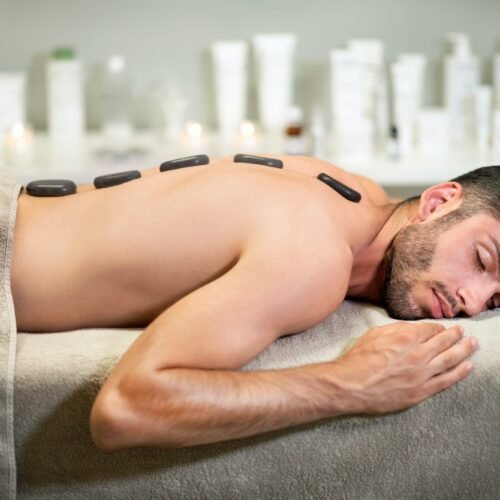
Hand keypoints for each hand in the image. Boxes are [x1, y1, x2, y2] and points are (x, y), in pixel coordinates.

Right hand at [335, 322, 477, 413]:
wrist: (351, 385)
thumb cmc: (358, 359)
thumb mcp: (374, 334)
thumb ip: (396, 329)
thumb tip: (410, 329)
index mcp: (406, 337)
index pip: (430, 329)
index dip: (437, 328)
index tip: (440, 328)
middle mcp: (418, 354)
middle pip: (444, 341)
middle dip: (455, 335)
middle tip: (462, 332)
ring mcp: (422, 374)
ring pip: (450, 359)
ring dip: (464, 350)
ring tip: (472, 344)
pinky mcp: (421, 391)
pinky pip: (446, 380)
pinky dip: (459, 372)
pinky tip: (468, 366)